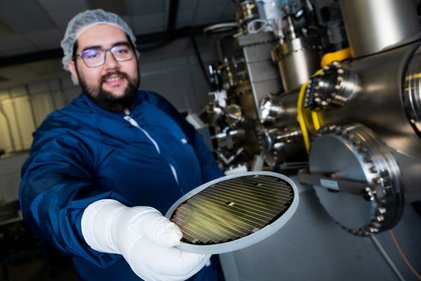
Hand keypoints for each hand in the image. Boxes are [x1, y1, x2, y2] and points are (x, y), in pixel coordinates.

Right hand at [81, 199, 210, 280]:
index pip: (180, 264)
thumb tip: (176, 237)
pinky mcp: (162, 275)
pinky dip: (191, 260)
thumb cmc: (132, 223)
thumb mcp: (143, 218)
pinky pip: (182, 272)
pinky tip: (190, 246)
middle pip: (186, 271)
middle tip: (203, 234)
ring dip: (196, 257)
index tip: (202, 234)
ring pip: (187, 273)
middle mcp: (150, 272)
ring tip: (196, 238)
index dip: (196, 252)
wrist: (120, 231)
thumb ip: (158, 227)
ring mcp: (156, 276)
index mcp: (144, 257)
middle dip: (199, 253)